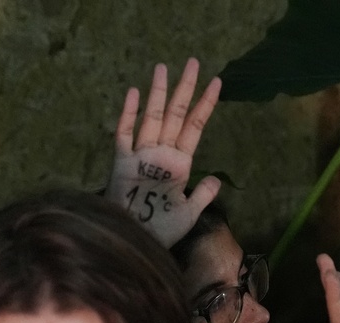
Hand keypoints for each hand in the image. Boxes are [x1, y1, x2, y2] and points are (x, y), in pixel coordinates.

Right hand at [105, 57, 221, 246]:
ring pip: (152, 118)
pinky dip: (128, 115)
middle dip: (184, 89)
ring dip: (158, 94)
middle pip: (175, 115)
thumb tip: (216, 179)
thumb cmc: (161, 231)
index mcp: (180, 164)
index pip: (195, 127)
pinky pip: (124, 135)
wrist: (136, 242)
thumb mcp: (189, 214)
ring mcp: (142, 156)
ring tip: (163, 68)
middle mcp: (162, 154)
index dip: (205, 105)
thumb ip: (202, 195)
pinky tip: (133, 94)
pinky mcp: (122, 163)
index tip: (217, 83)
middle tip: (193, 62)